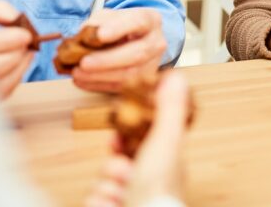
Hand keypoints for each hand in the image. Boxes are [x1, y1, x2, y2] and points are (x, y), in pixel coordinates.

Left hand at [72, 8, 167, 92]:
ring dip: (100, 75)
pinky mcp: (142, 81)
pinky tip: (83, 80)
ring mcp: (153, 64)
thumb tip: (84, 39)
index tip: (100, 35)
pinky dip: (99, 85)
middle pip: (137, 53)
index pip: (138, 22)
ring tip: (78, 73)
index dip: (119, 29)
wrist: (137, 40)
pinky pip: (122, 87)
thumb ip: (97, 23)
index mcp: (150, 20)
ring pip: (130, 74)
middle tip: (84, 62)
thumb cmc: (121, 26)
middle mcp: (156, 42)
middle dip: (107, 60)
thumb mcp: (110, 16)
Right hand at [86, 72, 187, 206]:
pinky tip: (114, 206)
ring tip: (123, 194)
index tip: (116, 140)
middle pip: (113, 165)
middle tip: (125, 173)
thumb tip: (176, 77)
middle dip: (112, 168)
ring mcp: (130, 199)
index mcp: (163, 163)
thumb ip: (169, 110)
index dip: (122, 140)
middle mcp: (147, 183)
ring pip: (102, 184)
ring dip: (107, 187)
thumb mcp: (165, 140)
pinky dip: (101, 203)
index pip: (136, 144)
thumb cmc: (159, 188)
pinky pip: (94, 201)